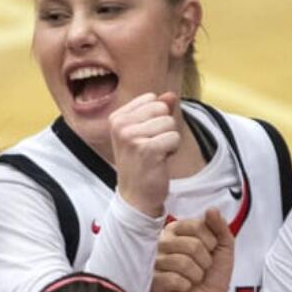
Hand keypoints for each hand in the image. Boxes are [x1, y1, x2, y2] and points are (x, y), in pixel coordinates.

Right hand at [110, 91, 179, 216]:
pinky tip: (159, 161)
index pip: (152, 99)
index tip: (145, 137)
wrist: (136, 196)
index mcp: (117, 117)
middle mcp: (120, 125)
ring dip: (169, 140)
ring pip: (170, 123)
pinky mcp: (146, 149)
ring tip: (155, 155)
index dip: (156, 117)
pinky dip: (172, 150)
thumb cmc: (141, 163)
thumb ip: (158, 110)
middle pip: (162, 108)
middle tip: (152, 147)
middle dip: (164, 128)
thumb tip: (170, 95)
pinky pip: (174, 137)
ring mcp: (131, 137)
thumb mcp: (145, 133)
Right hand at [152, 207, 232, 291]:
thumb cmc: (214, 273)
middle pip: (190, 245)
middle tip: (203, 269)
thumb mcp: (224, 247)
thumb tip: (212, 209)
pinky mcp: (151, 281)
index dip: (210, 241)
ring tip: (194, 279)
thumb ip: (219, 227)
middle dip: (205, 261)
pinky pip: (173, 279)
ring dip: (197, 275)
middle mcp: (162, 242)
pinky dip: (186, 286)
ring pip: (182, 263)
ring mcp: (154, 261)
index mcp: (176, 230)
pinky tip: (184, 288)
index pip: (194, 225)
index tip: (211, 251)